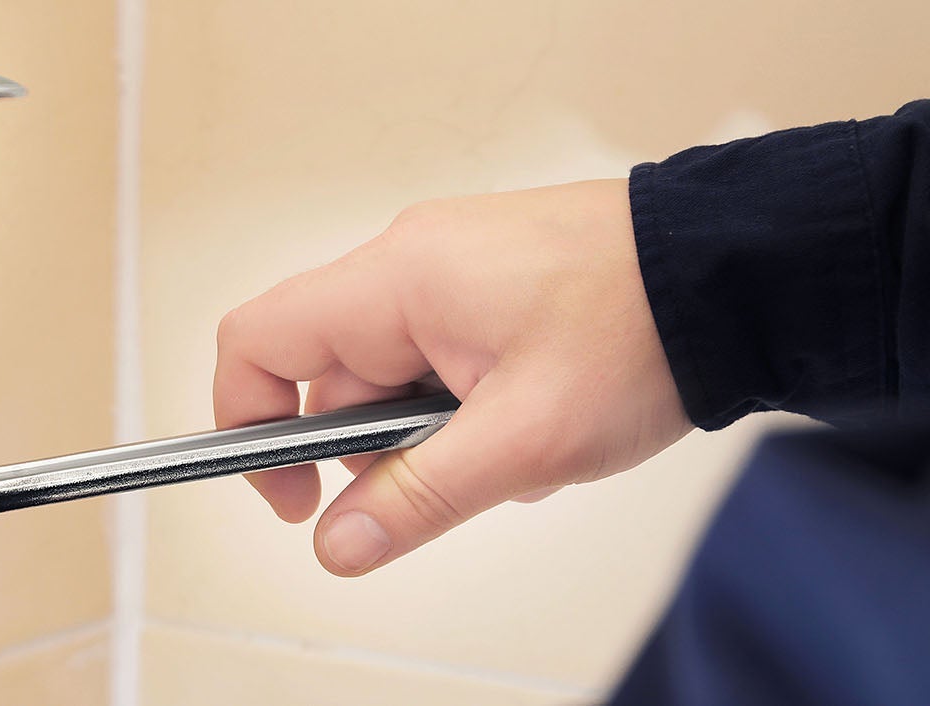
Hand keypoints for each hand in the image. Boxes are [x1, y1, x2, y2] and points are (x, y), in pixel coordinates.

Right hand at [213, 179, 691, 576]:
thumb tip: (338, 545)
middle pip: (329, 372)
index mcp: (394, 280)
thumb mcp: (522, 440)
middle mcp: (408, 261)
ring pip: (391, 374)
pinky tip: (534, 422)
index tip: (295, 494)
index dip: (251, 423)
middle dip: (378, 445)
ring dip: (434, 431)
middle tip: (451, 479)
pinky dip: (469, 407)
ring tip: (516, 449)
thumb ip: (417, 498)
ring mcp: (449, 268)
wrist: (740, 273)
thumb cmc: (640, 330)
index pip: (256, 342)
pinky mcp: (488, 281)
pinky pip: (439, 358)